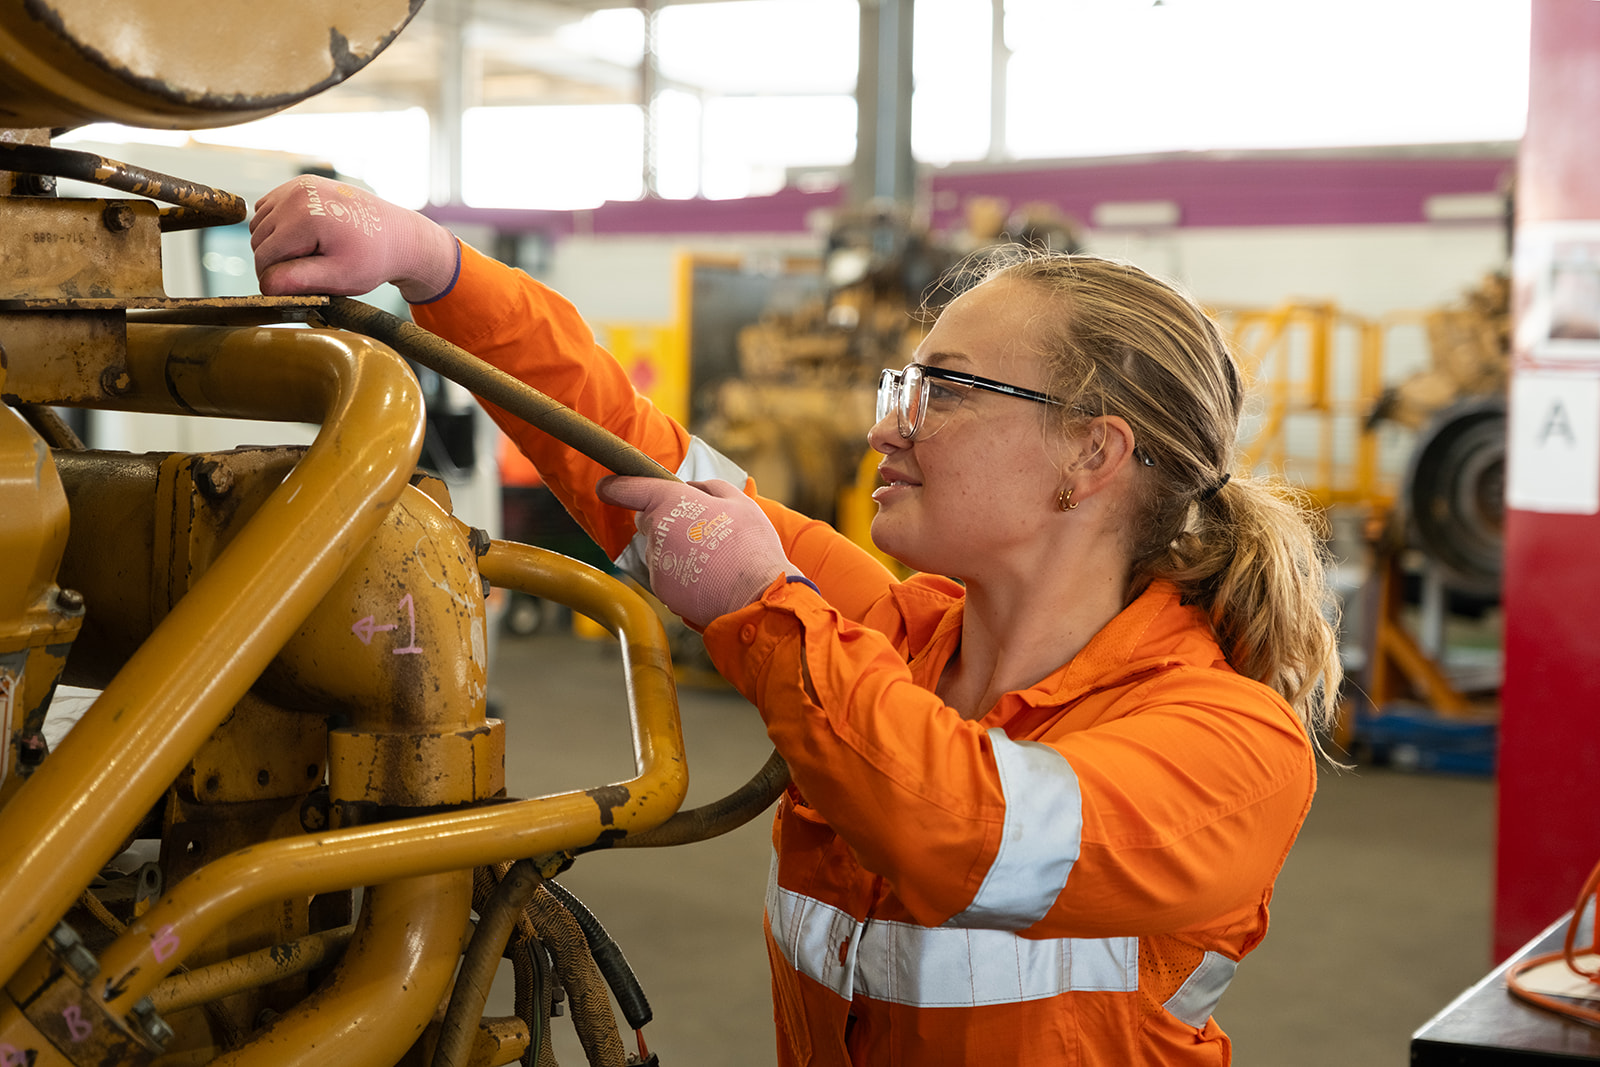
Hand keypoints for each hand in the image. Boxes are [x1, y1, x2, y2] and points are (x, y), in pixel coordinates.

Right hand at [249, 175, 458, 302]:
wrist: (398, 236)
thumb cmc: (373, 259)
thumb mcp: (339, 277)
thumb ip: (299, 280)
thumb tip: (266, 284)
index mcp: (304, 216)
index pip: (264, 256)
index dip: (273, 279)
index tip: (294, 290)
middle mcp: (297, 194)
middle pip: (259, 239)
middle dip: (276, 261)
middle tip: (308, 273)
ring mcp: (299, 184)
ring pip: (261, 224)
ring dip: (276, 243)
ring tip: (310, 255)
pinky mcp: (302, 183)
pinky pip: (270, 209)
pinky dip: (279, 226)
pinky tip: (304, 239)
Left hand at [596, 477, 802, 629]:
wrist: (756, 595)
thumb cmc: (750, 546)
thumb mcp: (740, 501)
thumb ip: (710, 488)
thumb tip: (693, 488)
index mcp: (672, 503)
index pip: (632, 489)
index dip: (616, 487)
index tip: (606, 487)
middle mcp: (656, 531)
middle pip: (648, 521)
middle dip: (666, 521)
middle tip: (701, 530)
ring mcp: (656, 563)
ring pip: (659, 551)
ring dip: (677, 551)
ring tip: (712, 559)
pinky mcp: (661, 590)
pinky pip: (667, 576)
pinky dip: (681, 576)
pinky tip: (707, 579)